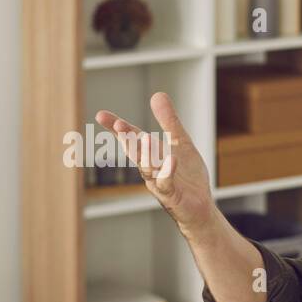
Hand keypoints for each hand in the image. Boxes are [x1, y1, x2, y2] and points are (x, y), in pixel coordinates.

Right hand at [94, 92, 215, 235]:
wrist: (200, 207)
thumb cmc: (187, 176)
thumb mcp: (180, 143)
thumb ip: (168, 121)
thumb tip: (157, 94)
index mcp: (150, 155)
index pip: (132, 138)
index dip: (118, 127)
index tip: (100, 115)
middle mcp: (149, 169)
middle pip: (135, 152)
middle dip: (128, 139)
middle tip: (119, 125)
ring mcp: (159, 183)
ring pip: (148, 169)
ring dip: (146, 155)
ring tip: (145, 139)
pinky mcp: (171, 196)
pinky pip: (167, 183)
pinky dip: (167, 172)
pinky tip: (171, 159)